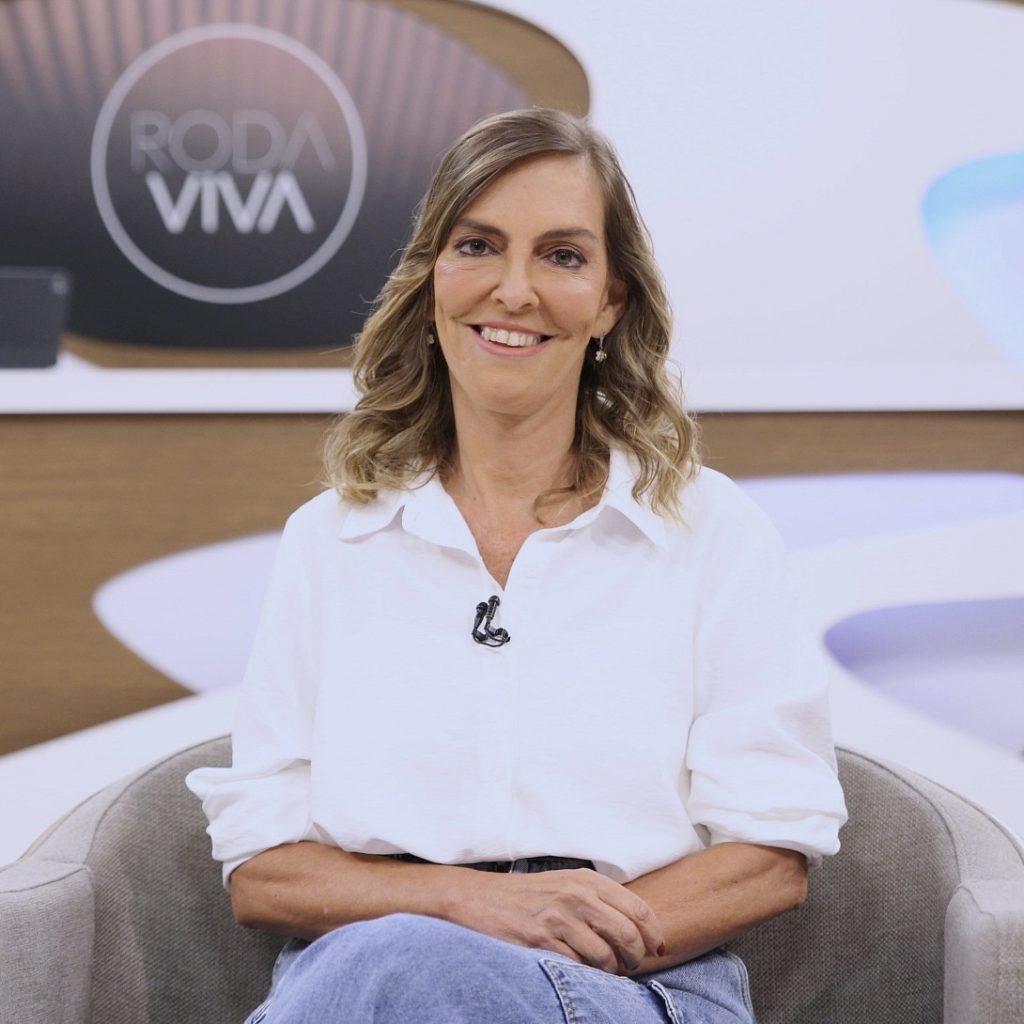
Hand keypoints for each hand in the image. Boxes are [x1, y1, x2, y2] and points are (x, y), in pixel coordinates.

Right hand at [454, 868, 664, 973]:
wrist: (482, 900)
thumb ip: (600, 899)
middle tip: (630, 965)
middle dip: (635, 957)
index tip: (656, 949)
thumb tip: (638, 927)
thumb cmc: (529, 896)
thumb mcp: (567, 884)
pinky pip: (578, 967)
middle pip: (629, 935)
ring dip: (611, 971)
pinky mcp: (542, 941)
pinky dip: (584, 974)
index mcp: (588, 880)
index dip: (653, 934)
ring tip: (604, 970)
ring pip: (606, 956)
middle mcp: (577, 896)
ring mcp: (560, 918)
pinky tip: (579, 968)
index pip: (639, 909)